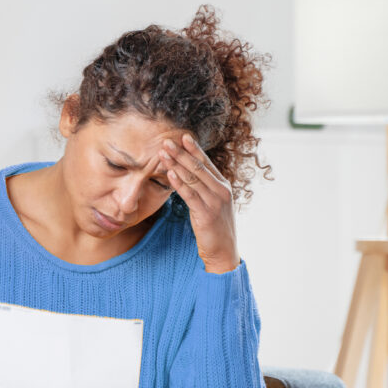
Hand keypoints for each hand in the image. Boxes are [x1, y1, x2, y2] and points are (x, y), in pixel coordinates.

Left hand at [160, 134, 239, 273]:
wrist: (223, 251)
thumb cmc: (215, 227)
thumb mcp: (212, 204)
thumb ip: (203, 188)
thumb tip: (187, 174)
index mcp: (223, 186)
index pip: (206, 163)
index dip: (194, 149)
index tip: (182, 136)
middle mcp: (221, 191)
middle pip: (198, 167)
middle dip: (181, 153)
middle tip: (166, 141)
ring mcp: (215, 202)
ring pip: (193, 179)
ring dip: (176, 164)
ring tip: (163, 153)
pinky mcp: (206, 214)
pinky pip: (190, 195)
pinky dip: (179, 183)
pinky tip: (170, 174)